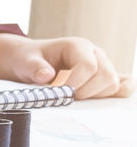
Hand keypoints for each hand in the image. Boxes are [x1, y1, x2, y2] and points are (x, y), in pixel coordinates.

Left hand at [0, 34, 132, 99]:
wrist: (30, 60)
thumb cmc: (28, 59)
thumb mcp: (25, 61)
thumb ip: (34, 68)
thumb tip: (46, 76)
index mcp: (77, 46)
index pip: (88, 66)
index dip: (74, 84)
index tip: (58, 93)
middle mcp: (95, 54)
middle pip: (106, 76)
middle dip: (85, 92)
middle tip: (65, 97)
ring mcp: (102, 65)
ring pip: (113, 84)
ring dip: (94, 96)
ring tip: (72, 96)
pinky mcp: (103, 77)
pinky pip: (122, 85)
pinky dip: (115, 94)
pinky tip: (99, 100)